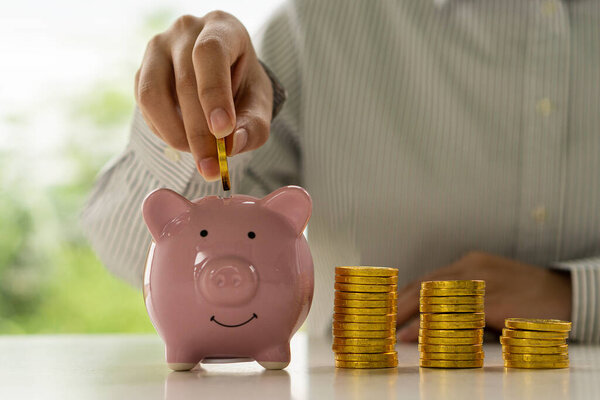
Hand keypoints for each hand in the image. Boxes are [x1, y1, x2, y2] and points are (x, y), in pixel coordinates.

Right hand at [134, 12, 272, 180]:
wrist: (225, 79)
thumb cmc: (243, 88)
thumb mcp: (258, 105)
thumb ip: (252, 127)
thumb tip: (233, 145)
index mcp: (222, 28)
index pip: (210, 53)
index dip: (214, 93)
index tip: (223, 130)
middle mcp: (185, 31)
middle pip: (185, 81)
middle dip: (198, 131)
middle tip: (210, 166)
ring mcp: (158, 48)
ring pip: (154, 93)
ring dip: (175, 133)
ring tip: (198, 156)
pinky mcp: (142, 71)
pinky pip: (144, 105)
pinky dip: (163, 130)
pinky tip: (183, 141)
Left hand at [395, 251, 571, 340]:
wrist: (568, 294)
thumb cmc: (528, 293)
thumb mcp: (492, 285)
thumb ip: (464, 295)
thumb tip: (431, 317)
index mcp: (469, 263)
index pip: (427, 279)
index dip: (404, 296)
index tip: (385, 310)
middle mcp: (472, 269)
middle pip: (426, 286)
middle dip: (400, 306)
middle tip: (380, 323)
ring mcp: (484, 284)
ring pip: (437, 298)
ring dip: (411, 317)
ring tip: (392, 333)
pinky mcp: (496, 303)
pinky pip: (458, 315)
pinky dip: (436, 326)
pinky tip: (420, 336)